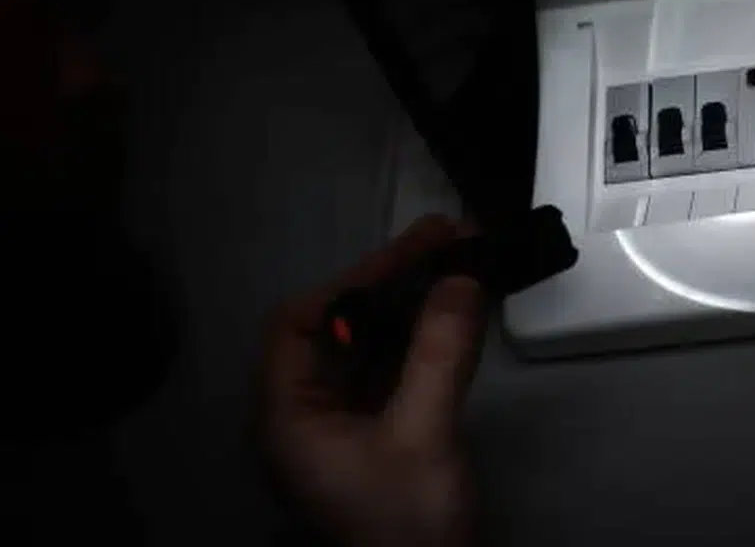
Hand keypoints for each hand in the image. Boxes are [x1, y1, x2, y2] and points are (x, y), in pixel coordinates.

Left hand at [260, 215, 486, 546]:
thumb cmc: (404, 526)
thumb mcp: (422, 437)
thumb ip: (438, 354)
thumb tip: (462, 275)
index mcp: (288, 417)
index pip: (299, 325)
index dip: (351, 283)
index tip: (409, 253)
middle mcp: (307, 418)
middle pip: (340, 332)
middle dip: (393, 286)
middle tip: (450, 239)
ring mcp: (346, 432)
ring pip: (372, 352)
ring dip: (415, 309)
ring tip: (463, 263)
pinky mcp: (382, 442)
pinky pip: (397, 377)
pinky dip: (426, 343)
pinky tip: (460, 316)